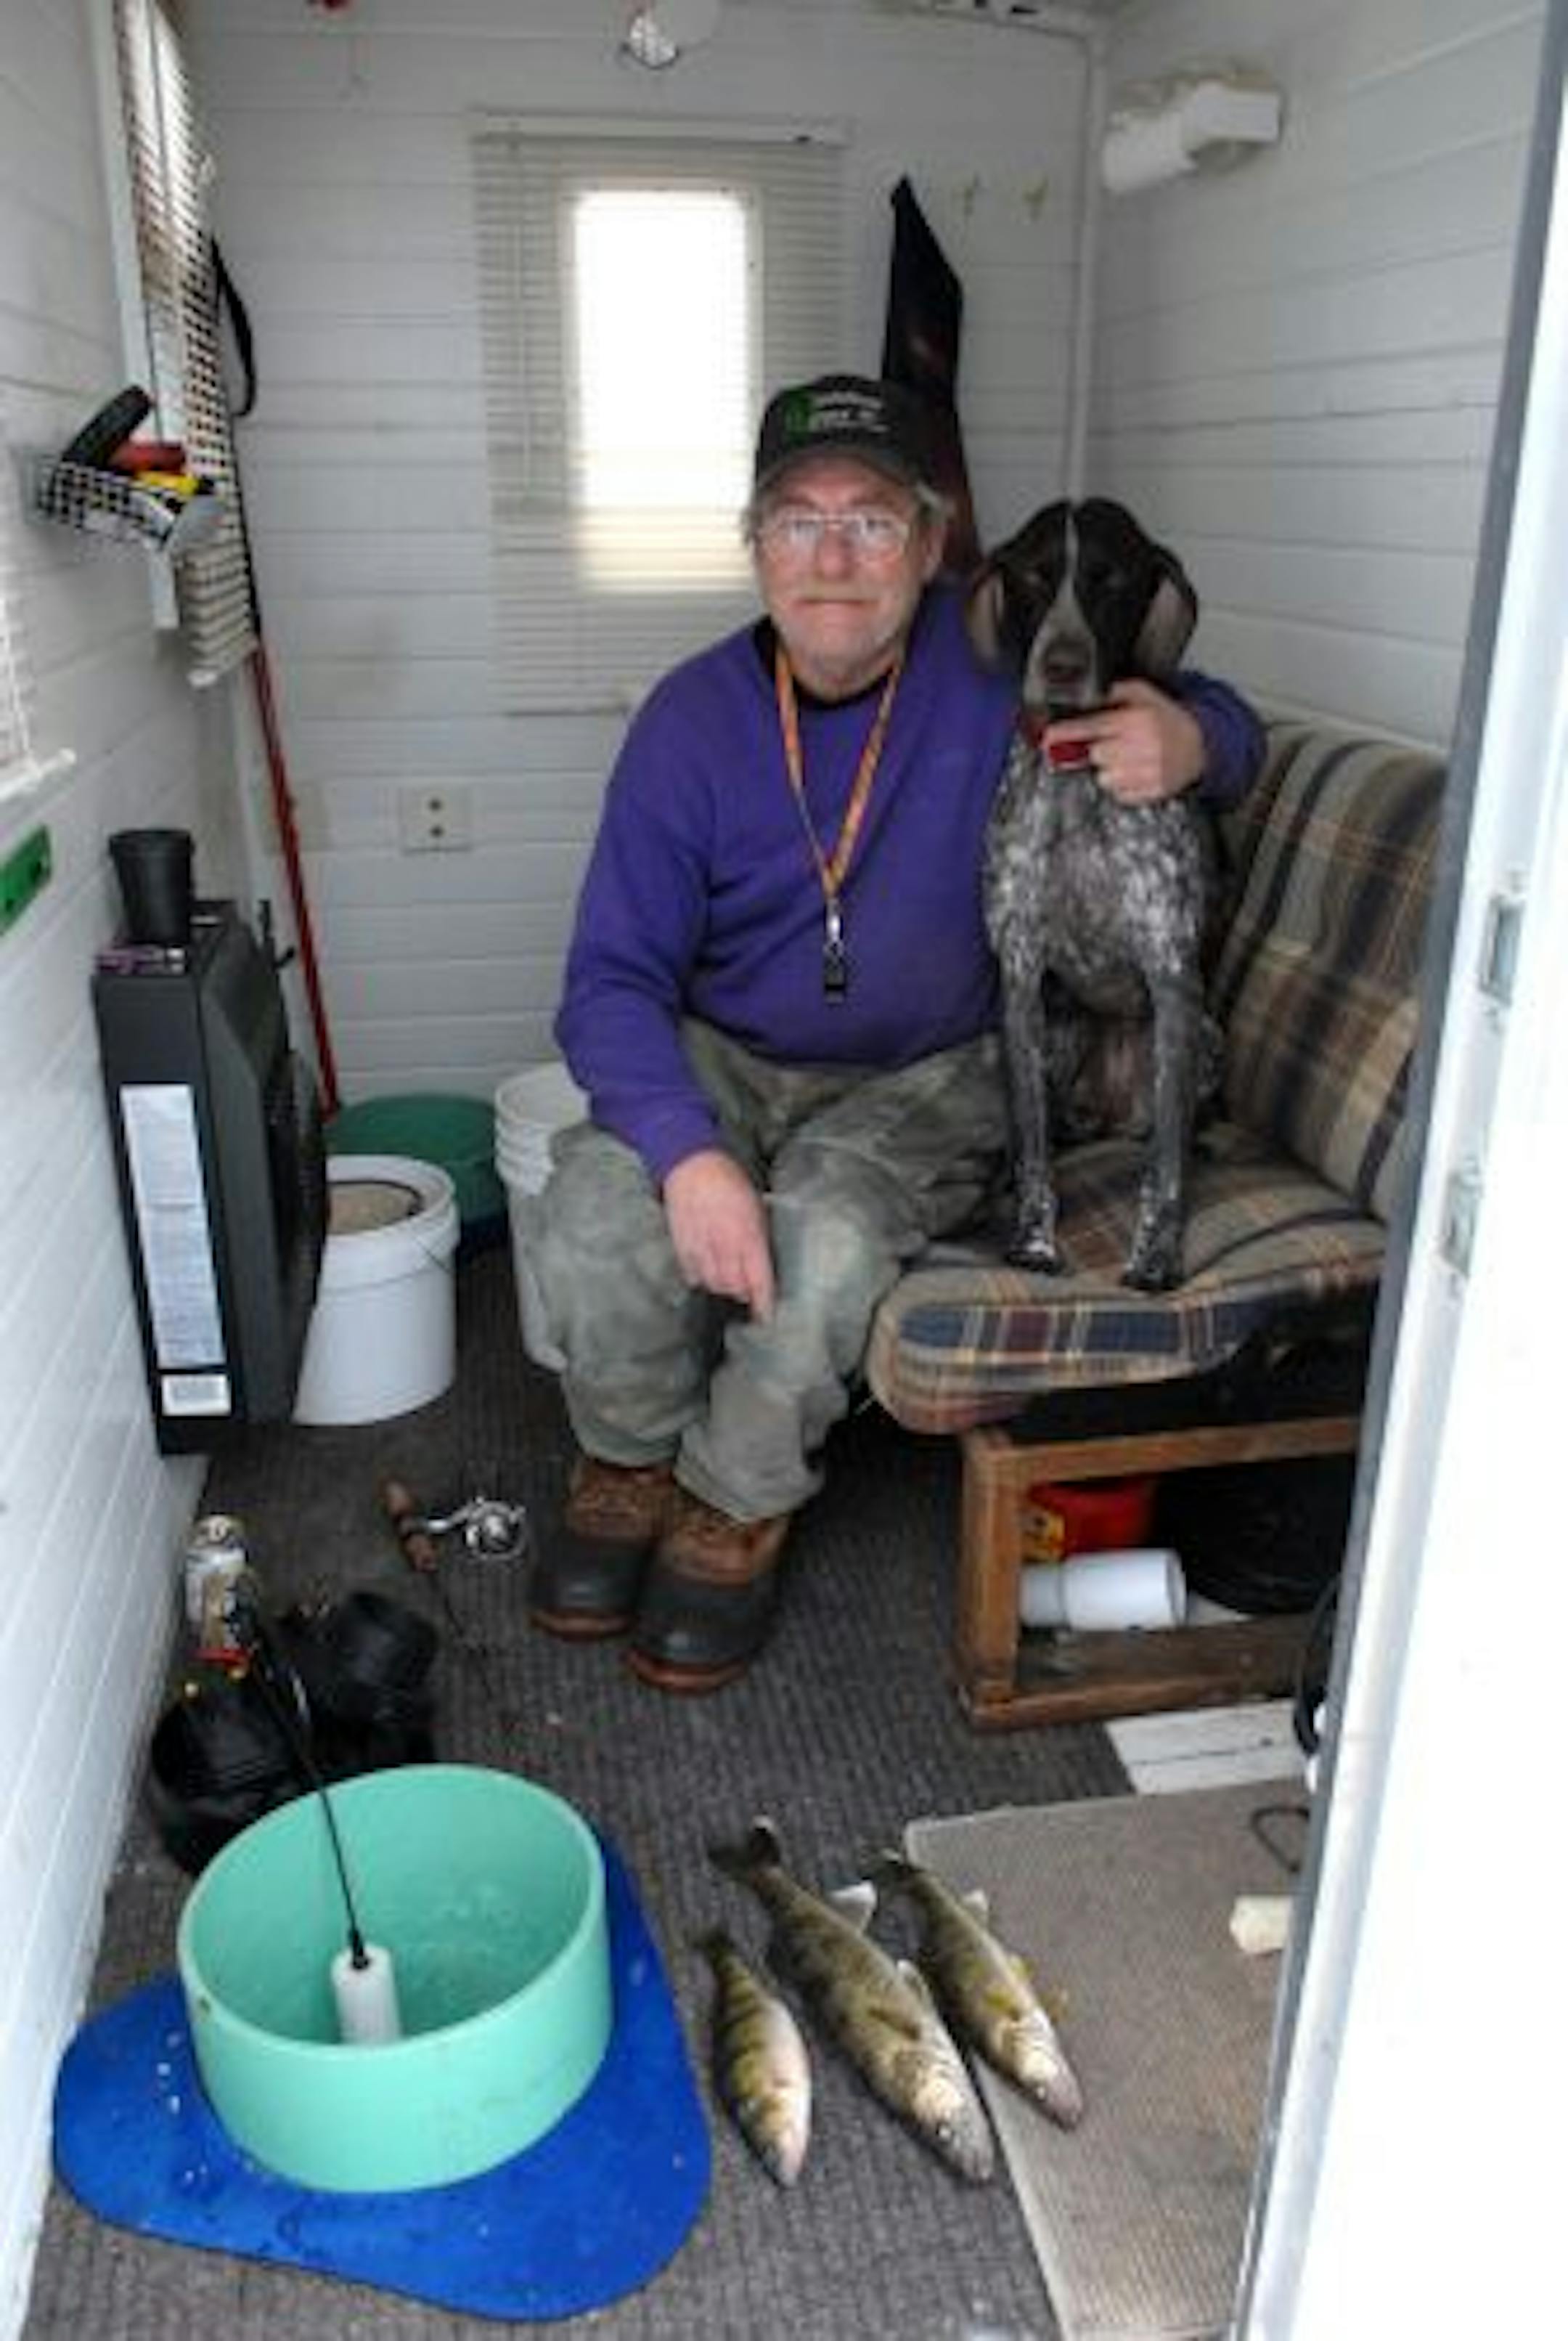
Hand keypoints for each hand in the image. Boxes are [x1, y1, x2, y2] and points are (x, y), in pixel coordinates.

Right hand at [663, 1149, 775, 1319]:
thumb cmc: (730, 1183)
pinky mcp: (682, 1247)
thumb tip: (761, 1267)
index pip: (760, 1281)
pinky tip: (707, 1268)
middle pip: (735, 1288)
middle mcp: (725, 1246)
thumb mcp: (756, 1208)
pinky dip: (701, 1277)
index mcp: (749, 1235)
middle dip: (744, 1292)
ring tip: (727, 1276)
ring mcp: (701, 1248)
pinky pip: (693, 1275)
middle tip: (748, 1290)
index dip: (764, 1304)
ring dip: (723, 1285)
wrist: (691, 1165)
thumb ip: (759, 1239)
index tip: (767, 1317)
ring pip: (714, 1284)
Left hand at [1046, 679, 1205, 803]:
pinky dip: (1121, 785)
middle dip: (1099, 750)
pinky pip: (1119, 793)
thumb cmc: (1168, 720)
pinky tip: (1135, 772)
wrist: (1199, 745)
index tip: (1048, 736)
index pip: (1093, 726)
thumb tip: (1094, 695)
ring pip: (1104, 777)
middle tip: (1113, 745)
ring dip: (1109, 769)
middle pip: (1096, 754)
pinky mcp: (1151, 791)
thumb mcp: (1147, 694)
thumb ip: (1119, 690)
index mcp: (1137, 720)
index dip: (1067, 732)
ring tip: (1127, 759)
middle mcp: (1142, 746)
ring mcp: (1147, 772)